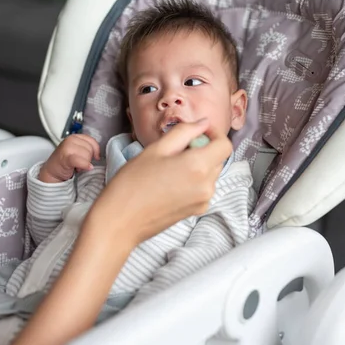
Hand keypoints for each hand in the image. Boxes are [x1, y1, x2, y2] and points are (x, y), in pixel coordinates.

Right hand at [39, 134, 100, 182]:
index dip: (96, 150)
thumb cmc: (65, 161)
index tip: (95, 157)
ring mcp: (67, 148)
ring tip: (76, 165)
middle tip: (79, 162)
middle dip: (88, 158)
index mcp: (74, 137)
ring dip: (84, 163)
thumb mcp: (76, 150)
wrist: (52, 171)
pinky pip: (80, 161)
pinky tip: (85, 168)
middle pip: (90, 149)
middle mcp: (70, 140)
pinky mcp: (65, 157)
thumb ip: (86, 148)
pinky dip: (85, 165)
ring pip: (87, 155)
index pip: (92, 141)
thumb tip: (98, 154)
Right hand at [86, 118, 231, 247]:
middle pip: (218, 159)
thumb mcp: (156, 149)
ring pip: (210, 173)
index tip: (197, 131)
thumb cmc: (132, 184)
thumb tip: (203, 123)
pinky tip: (170, 182)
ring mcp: (203, 201)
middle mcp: (207, 185)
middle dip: (202, 149)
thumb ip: (184, 132)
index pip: (224, 145)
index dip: (214, 134)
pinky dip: (193, 180)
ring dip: (197, 164)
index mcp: (198, 166)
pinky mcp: (196, 211)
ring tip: (169, 167)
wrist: (120, 222)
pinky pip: (203, 188)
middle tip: (175, 149)